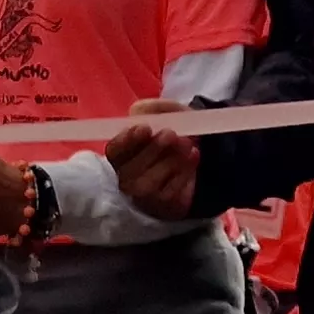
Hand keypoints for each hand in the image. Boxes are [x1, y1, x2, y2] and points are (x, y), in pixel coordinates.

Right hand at [105, 99, 201, 220]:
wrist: (198, 155)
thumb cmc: (173, 133)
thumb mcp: (167, 113)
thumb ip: (152, 108)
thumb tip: (137, 112)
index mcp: (120, 154)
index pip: (115, 151)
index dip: (126, 140)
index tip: (144, 128)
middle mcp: (126, 176)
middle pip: (131, 169)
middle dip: (152, 149)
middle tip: (170, 134)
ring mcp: (143, 195)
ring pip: (150, 181)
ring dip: (170, 160)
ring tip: (188, 144)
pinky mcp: (163, 204)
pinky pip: (170, 190)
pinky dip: (184, 171)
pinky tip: (193, 156)